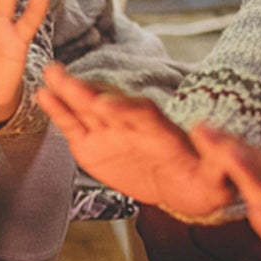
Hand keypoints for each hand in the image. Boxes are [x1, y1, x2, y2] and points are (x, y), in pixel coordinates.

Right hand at [36, 65, 236, 218]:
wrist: (186, 187)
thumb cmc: (204, 181)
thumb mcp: (216, 175)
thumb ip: (215, 159)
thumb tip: (216, 144)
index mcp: (161, 130)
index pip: (141, 115)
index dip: (123, 108)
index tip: (104, 105)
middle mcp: (132, 126)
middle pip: (107, 105)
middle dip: (86, 91)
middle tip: (63, 75)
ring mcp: (111, 133)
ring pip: (87, 109)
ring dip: (68, 91)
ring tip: (49, 73)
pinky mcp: (94, 146)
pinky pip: (74, 126)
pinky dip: (59, 112)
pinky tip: (43, 95)